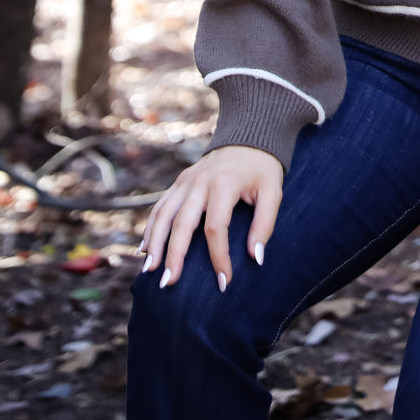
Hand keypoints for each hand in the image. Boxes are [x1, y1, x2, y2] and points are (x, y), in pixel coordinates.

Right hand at [138, 144, 283, 291]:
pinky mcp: (179, 182)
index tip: (224, 282)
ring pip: (163, 214)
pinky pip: (159, 206)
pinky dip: (150, 228)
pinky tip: (145, 249)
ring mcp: (186, 181)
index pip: (216, 227)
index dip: (219, 257)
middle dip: (174, 255)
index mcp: (224, 184)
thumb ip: (265, 224)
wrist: (247, 136)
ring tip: (150, 271)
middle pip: (182, 223)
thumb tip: (256, 258)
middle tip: (169, 282)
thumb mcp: (273, 192)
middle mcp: (200, 182)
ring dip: (155, 243)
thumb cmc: (262, 169)